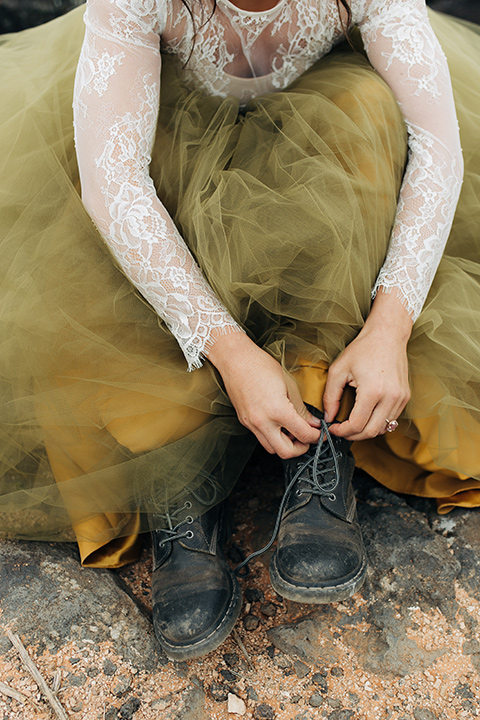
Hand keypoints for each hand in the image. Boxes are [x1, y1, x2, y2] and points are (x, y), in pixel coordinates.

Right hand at [207, 332, 320, 458]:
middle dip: (301, 448)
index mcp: (277, 410)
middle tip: (307, 439)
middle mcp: (262, 421)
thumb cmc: (261, 366)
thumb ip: (301, 408)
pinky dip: (273, 437)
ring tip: (292, 431)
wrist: (236, 360)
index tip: (319, 434)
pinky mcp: (245, 422)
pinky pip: (261, 438)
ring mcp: (251, 424)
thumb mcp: (289, 385)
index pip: (303, 434)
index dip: (316, 437)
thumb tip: (312, 423)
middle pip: (286, 452)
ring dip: (285, 445)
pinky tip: (279, 425)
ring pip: (271, 449)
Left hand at [323, 291, 411, 441]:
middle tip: (340, 430)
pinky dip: (377, 422)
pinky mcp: (405, 397)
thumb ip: (330, 396)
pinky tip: (366, 415)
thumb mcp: (339, 369)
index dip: (342, 431)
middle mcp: (391, 397)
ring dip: (366, 430)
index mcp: (373, 391)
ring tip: (351, 423)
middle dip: (352, 436)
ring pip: (383, 428)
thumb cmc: (362, 349)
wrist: (387, 335)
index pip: (357, 425)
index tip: (332, 428)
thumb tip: (328, 417)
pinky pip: (391, 419)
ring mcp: (401, 398)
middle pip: (371, 432)